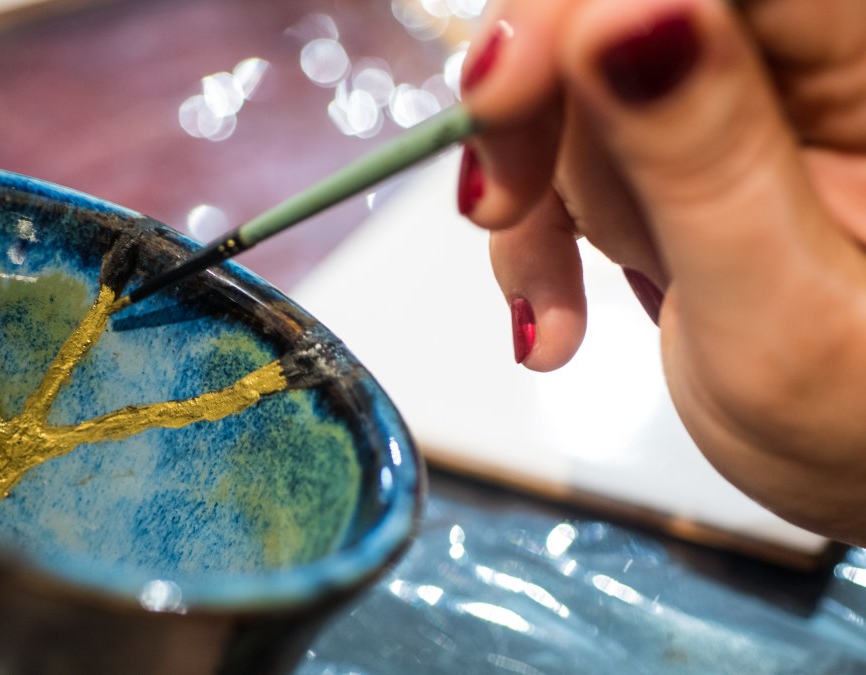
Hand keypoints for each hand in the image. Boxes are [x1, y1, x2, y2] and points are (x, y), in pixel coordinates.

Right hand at [458, 0, 865, 543]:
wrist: (858, 474)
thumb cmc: (863, 427)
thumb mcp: (783, 316)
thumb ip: (705, 163)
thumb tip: (617, 17)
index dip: (583, 5)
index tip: (501, 93)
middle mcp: (805, 63)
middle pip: (613, 9)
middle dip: (536, 106)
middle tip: (497, 206)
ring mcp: (731, 103)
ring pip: (570, 81)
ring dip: (532, 199)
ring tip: (560, 313)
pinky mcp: (674, 146)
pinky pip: (561, 147)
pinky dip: (529, 232)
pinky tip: (555, 317)